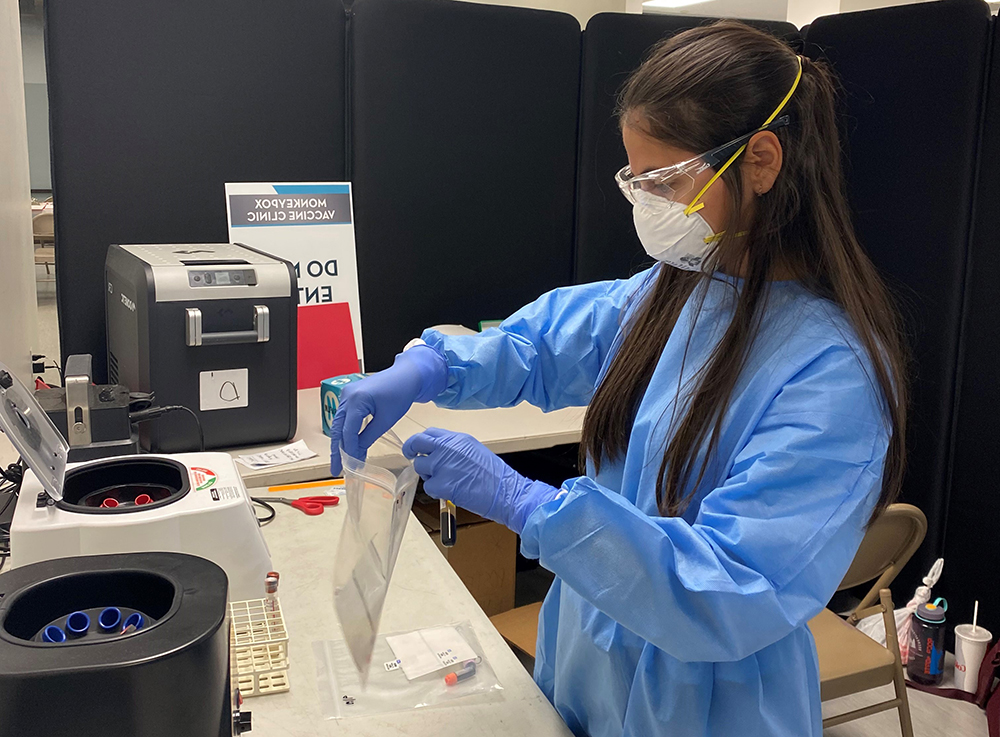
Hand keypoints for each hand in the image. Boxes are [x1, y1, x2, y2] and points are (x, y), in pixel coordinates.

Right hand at [329, 345, 446, 475]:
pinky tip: (348, 445)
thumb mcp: (386, 420)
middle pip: (338, 428)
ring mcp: (346, 394)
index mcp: (356, 399)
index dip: (349, 450)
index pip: (348, 431)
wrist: (406, 375)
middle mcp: (347, 395)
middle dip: (337, 450)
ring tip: (340, 461)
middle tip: (335, 469)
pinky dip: (345, 431)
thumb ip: (368, 437)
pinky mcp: (350, 396)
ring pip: (339, 424)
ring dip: (340, 442)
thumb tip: (357, 453)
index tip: (351, 465)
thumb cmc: (400, 393)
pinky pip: (344, 417)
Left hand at [402, 428, 558, 533]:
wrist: (505, 491)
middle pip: (417, 443)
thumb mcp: (473, 450)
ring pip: (420, 467)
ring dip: (428, 475)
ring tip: (445, 480)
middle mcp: (447, 448)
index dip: (421, 441)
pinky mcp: (441, 484)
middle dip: (411, 450)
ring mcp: (442, 466)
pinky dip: (436, 491)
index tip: (418, 447)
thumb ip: (453, 448)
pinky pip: (428, 487)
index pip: (428, 433)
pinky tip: (450, 491)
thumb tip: (437, 451)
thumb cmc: (494, 475)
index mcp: (456, 439)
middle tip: (412, 456)